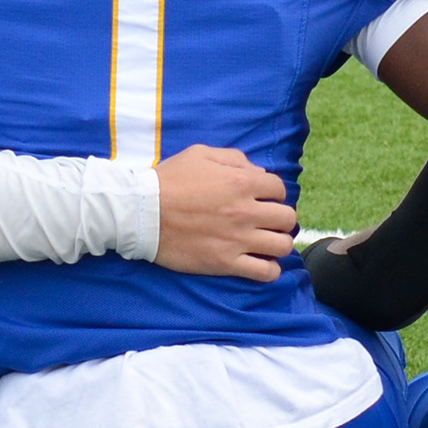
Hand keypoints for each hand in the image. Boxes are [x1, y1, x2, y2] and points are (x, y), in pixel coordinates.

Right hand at [151, 144, 296, 281]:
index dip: (272, 193)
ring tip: (265, 243)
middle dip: (279, 218)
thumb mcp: (200, 154)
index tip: (261, 199)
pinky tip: (260, 263)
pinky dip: (269, 270)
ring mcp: (237, 239)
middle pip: (287, 218)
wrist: (140, 213)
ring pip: (282, 246)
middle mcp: (246, 211)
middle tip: (265, 221)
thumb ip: (234, 158)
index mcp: (241, 181)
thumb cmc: (168, 180)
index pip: (279, 188)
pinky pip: (265, 272)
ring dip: (278, 243)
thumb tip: (258, 172)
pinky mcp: (225, 263)